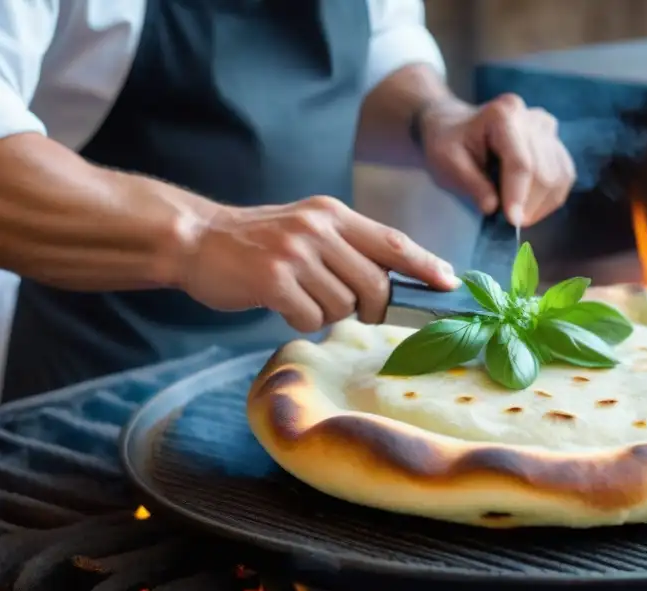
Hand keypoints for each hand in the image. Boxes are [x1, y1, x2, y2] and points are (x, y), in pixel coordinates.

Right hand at [178, 196, 459, 331]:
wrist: (196, 239)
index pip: (393, 241)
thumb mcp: (310, 229)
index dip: (425, 265)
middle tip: (355, 310)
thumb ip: (350, 247)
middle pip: (375, 284)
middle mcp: (318, 229)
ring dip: (328, 313)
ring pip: (344, 306)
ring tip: (302, 296)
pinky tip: (283, 305)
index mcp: (334, 214)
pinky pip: (311, 317)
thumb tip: (399, 279)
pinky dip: (302, 320)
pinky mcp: (272, 280)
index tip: (449, 282)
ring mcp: (295, 253)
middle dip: (373, 308)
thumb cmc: (261, 242)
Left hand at [419, 94, 575, 227]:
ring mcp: (547, 129)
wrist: (455, 127)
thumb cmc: (448, 144)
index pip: (521, 162)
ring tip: (519, 215)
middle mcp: (531, 118)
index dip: (519, 195)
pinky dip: (550, 198)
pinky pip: (564, 176)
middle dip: (530, 204)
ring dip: (542, 204)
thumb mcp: (447, 163)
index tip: (513, 222)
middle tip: (511, 223)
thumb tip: (493, 208)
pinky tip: (531, 206)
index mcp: (502, 115)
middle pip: (544, 171)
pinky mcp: (555, 143)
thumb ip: (470, 184)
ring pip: (559, 176)